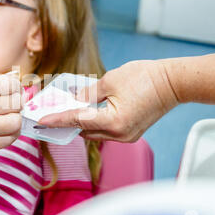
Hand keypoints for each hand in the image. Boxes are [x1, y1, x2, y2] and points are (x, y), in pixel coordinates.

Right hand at [0, 75, 23, 166]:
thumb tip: (8, 85)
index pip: (6, 84)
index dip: (14, 85)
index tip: (12, 87)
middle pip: (15, 102)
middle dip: (18, 100)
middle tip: (13, 101)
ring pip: (15, 122)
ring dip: (16, 117)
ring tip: (9, 116)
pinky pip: (8, 140)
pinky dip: (11, 133)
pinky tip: (5, 128)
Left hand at [39, 60, 178, 141]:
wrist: (173, 83)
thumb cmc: (145, 78)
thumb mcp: (110, 80)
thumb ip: (88, 93)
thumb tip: (74, 100)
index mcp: (114, 122)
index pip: (77, 121)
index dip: (57, 120)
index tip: (41, 121)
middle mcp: (120, 135)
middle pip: (84, 131)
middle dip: (67, 122)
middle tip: (50, 113)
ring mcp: (126, 137)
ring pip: (94, 133)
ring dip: (80, 123)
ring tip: (65, 111)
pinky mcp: (131, 133)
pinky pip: (105, 131)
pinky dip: (94, 123)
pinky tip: (85, 112)